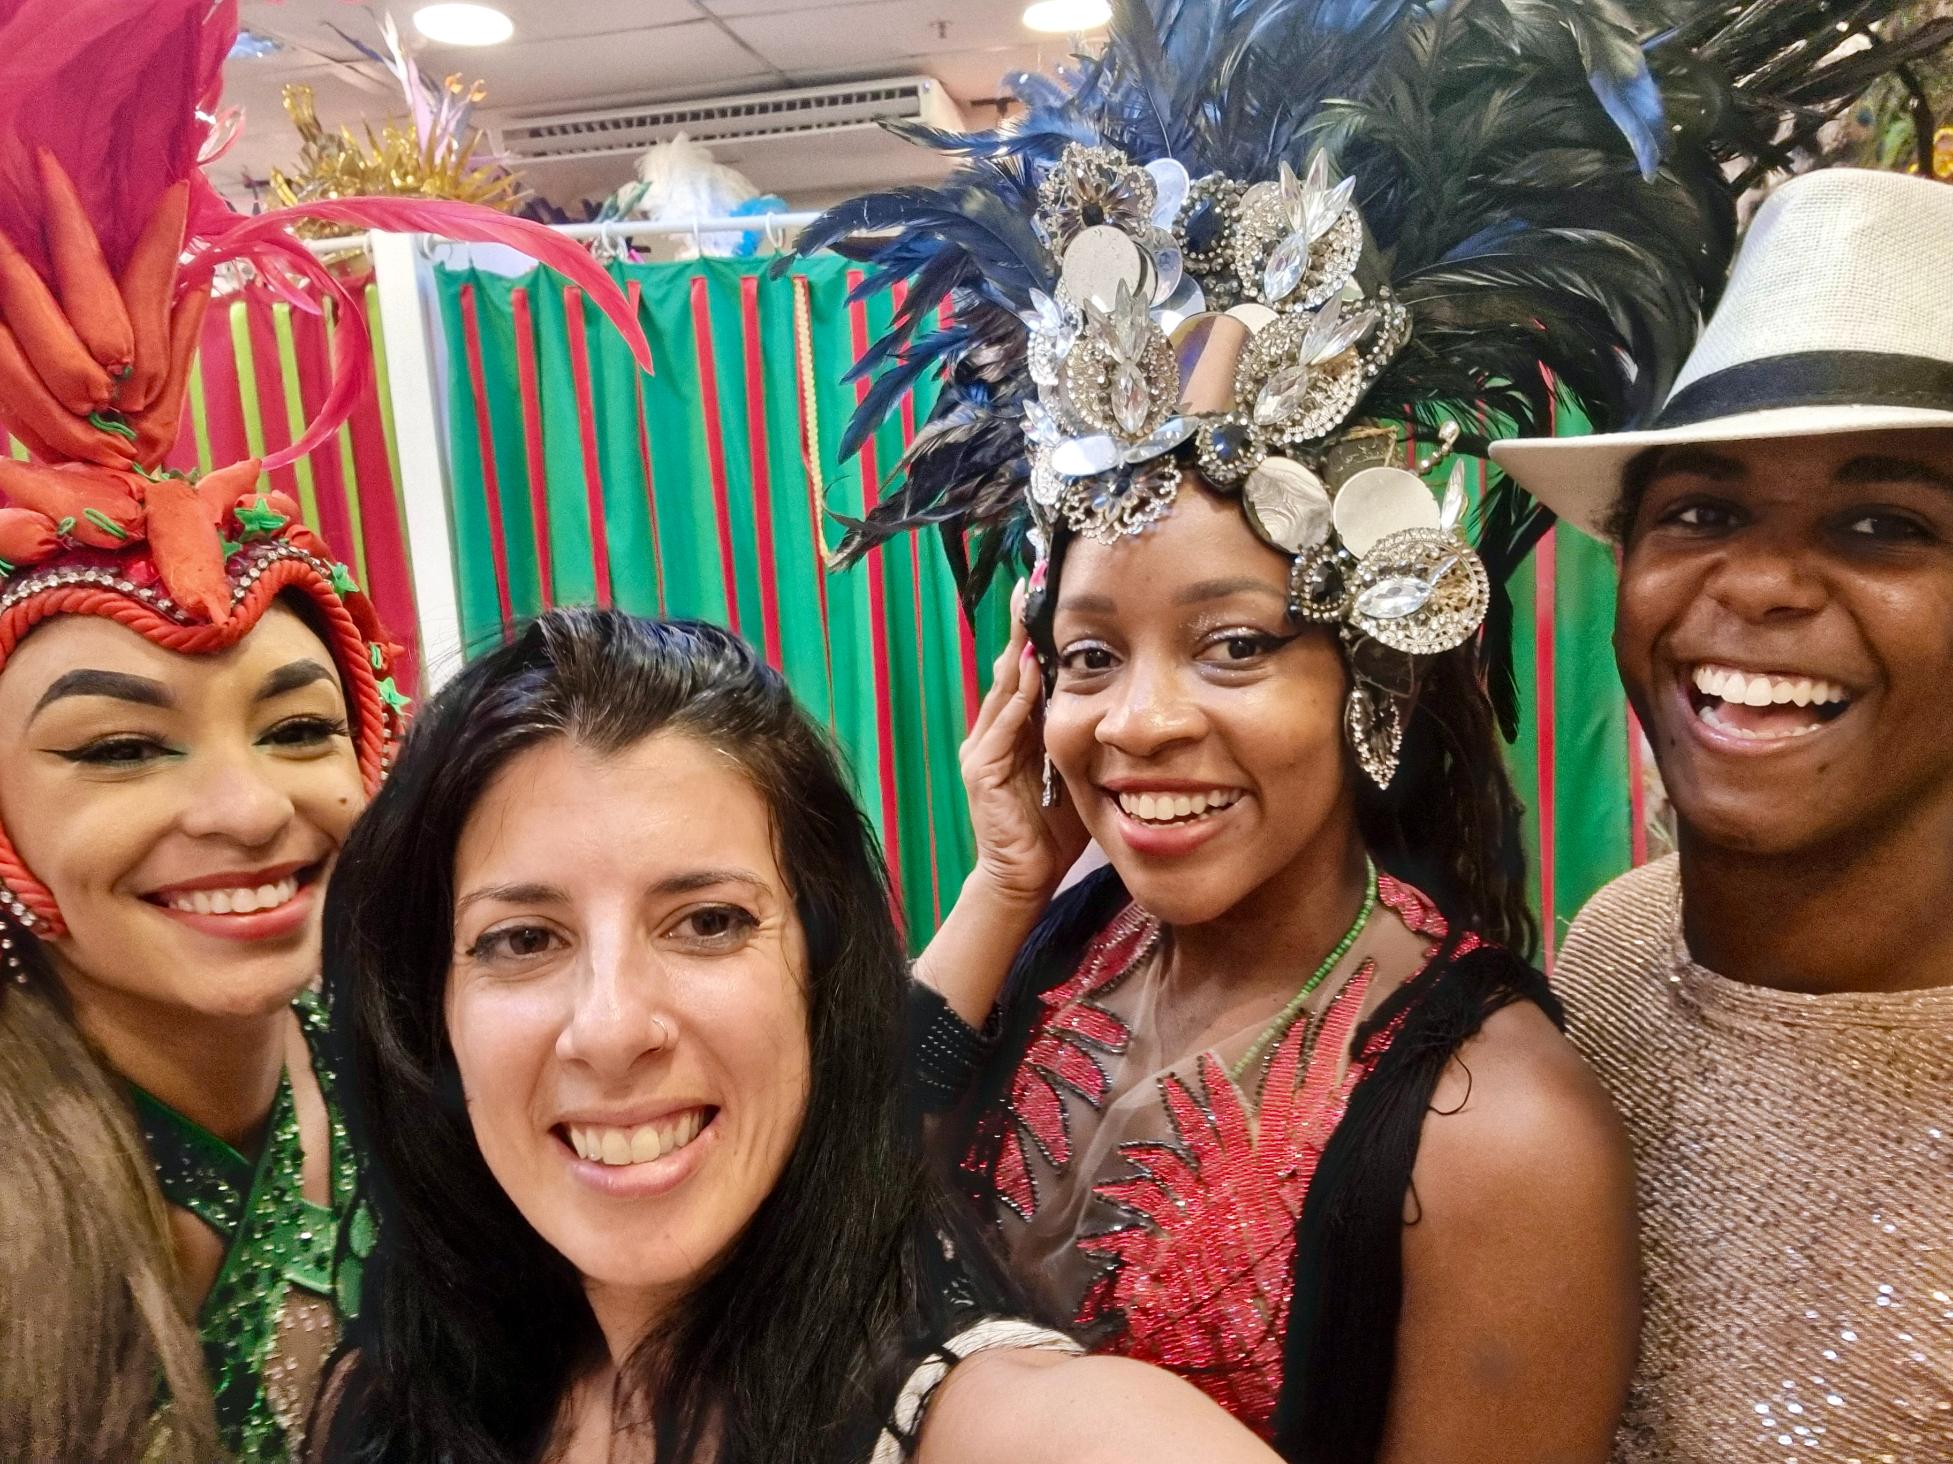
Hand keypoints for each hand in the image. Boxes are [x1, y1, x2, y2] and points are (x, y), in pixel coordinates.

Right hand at [959, 588, 1088, 912]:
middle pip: (1010, 668)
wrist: (1023, 878)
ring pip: (1003, 689)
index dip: (1034, 634)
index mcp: (1014, 730)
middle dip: (1019, 627)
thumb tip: (1121, 702)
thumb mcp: (1076, 770)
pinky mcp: (980, 772)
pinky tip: (1031, 672)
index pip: (1026, 672)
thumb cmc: (1053, 828)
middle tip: (1030, 581)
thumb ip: (1086, 737)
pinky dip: (1017, 698)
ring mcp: (982, 750)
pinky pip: (1001, 727)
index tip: (1046, 592)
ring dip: (1017, 649)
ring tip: (1026, 609)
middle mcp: (992, 732)